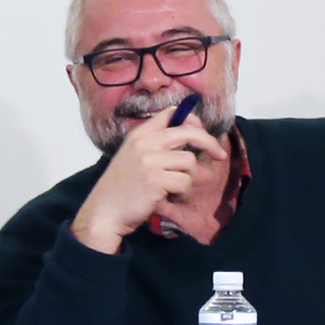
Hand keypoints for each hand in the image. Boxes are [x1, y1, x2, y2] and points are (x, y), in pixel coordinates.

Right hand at [69, 111, 229, 252]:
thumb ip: (157, 145)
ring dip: (189, 177)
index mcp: (139, 134)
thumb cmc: (123, 187)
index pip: (171, 113)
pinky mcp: (156, 180)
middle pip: (189, 132)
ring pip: (190, 162)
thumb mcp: (134, 156)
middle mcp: (145, 142)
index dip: (193, 120)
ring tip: (174, 186)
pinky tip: (169, 196)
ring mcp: (150, 160)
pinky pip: (185, 182)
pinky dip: (182, 191)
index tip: (203, 133)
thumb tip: (194, 142)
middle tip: (220, 154)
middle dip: (209, 143)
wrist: (105, 211)